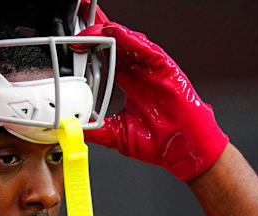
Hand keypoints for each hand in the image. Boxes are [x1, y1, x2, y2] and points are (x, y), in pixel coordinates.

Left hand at [74, 4, 228, 181]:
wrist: (184, 151)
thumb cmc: (160, 142)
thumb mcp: (117, 135)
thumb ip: (96, 130)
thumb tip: (73, 129)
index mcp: (130, 83)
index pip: (107, 58)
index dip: (91, 47)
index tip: (74, 43)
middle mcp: (140, 72)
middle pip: (116, 43)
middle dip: (98, 31)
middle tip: (80, 22)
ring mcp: (153, 70)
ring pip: (129, 42)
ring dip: (110, 33)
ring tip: (91, 30)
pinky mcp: (166, 70)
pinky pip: (147, 49)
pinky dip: (131, 40)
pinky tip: (116, 33)